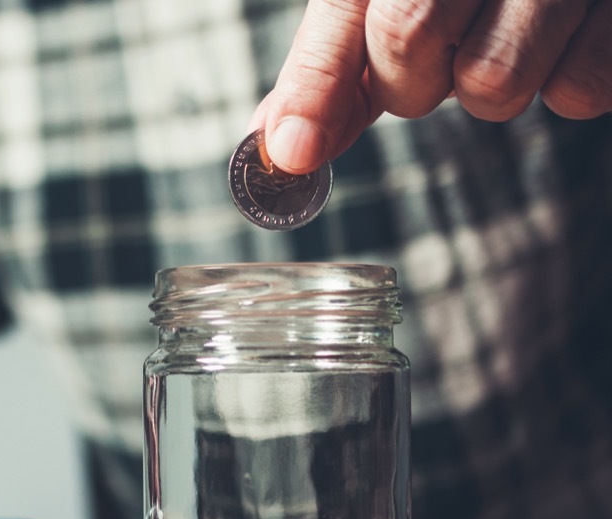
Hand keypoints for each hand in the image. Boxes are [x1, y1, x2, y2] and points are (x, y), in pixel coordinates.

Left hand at [251, 0, 611, 173]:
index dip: (315, 90)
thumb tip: (284, 149)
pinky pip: (578, 90)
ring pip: (493, 82)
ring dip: (488, 86)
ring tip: (504, 34)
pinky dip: (564, 83)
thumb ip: (334, 69)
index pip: (346, 18)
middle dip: (411, 82)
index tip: (292, 156)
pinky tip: (561, 37)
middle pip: (410, 45)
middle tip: (442, 50)